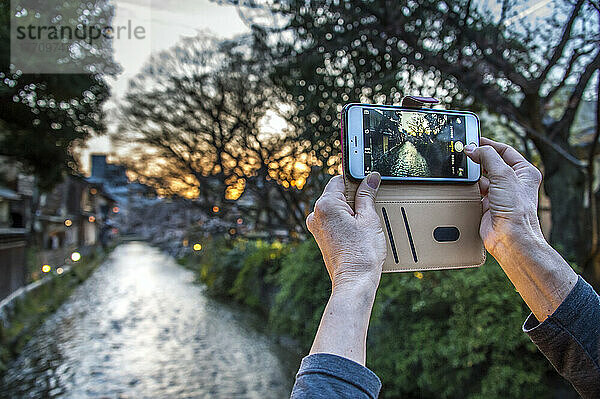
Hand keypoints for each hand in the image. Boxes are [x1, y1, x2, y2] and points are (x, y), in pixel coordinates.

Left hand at [306, 173, 385, 294]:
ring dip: (351, 211)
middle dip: (354, 198)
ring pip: (336, 208)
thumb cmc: (362, 253)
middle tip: (370, 209)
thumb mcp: (369, 218)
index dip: (356, 180)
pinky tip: (358, 232)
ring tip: (365, 225)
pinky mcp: (321, 237)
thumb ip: (367, 194)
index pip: (340, 180)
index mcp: (325, 205)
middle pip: (337, 194)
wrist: (354, 281)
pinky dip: (346, 222)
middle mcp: (316, 214)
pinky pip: (334, 221)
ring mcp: (317, 227)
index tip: (369, 184)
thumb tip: (371, 178)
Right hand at [465, 137, 576, 320]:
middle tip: (464, 152)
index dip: (489, 144)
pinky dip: (469, 187)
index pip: (505, 151)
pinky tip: (463, 184)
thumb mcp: (503, 175)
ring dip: (473, 173)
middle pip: (493, 163)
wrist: (510, 237)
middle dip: (479, 158)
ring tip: (461, 167)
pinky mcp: (489, 204)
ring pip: (483, 177)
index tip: (473, 140)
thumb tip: (473, 148)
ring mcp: (501, 194)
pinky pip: (476, 191)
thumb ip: (488, 157)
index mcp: (524, 172)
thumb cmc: (517, 210)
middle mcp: (514, 182)